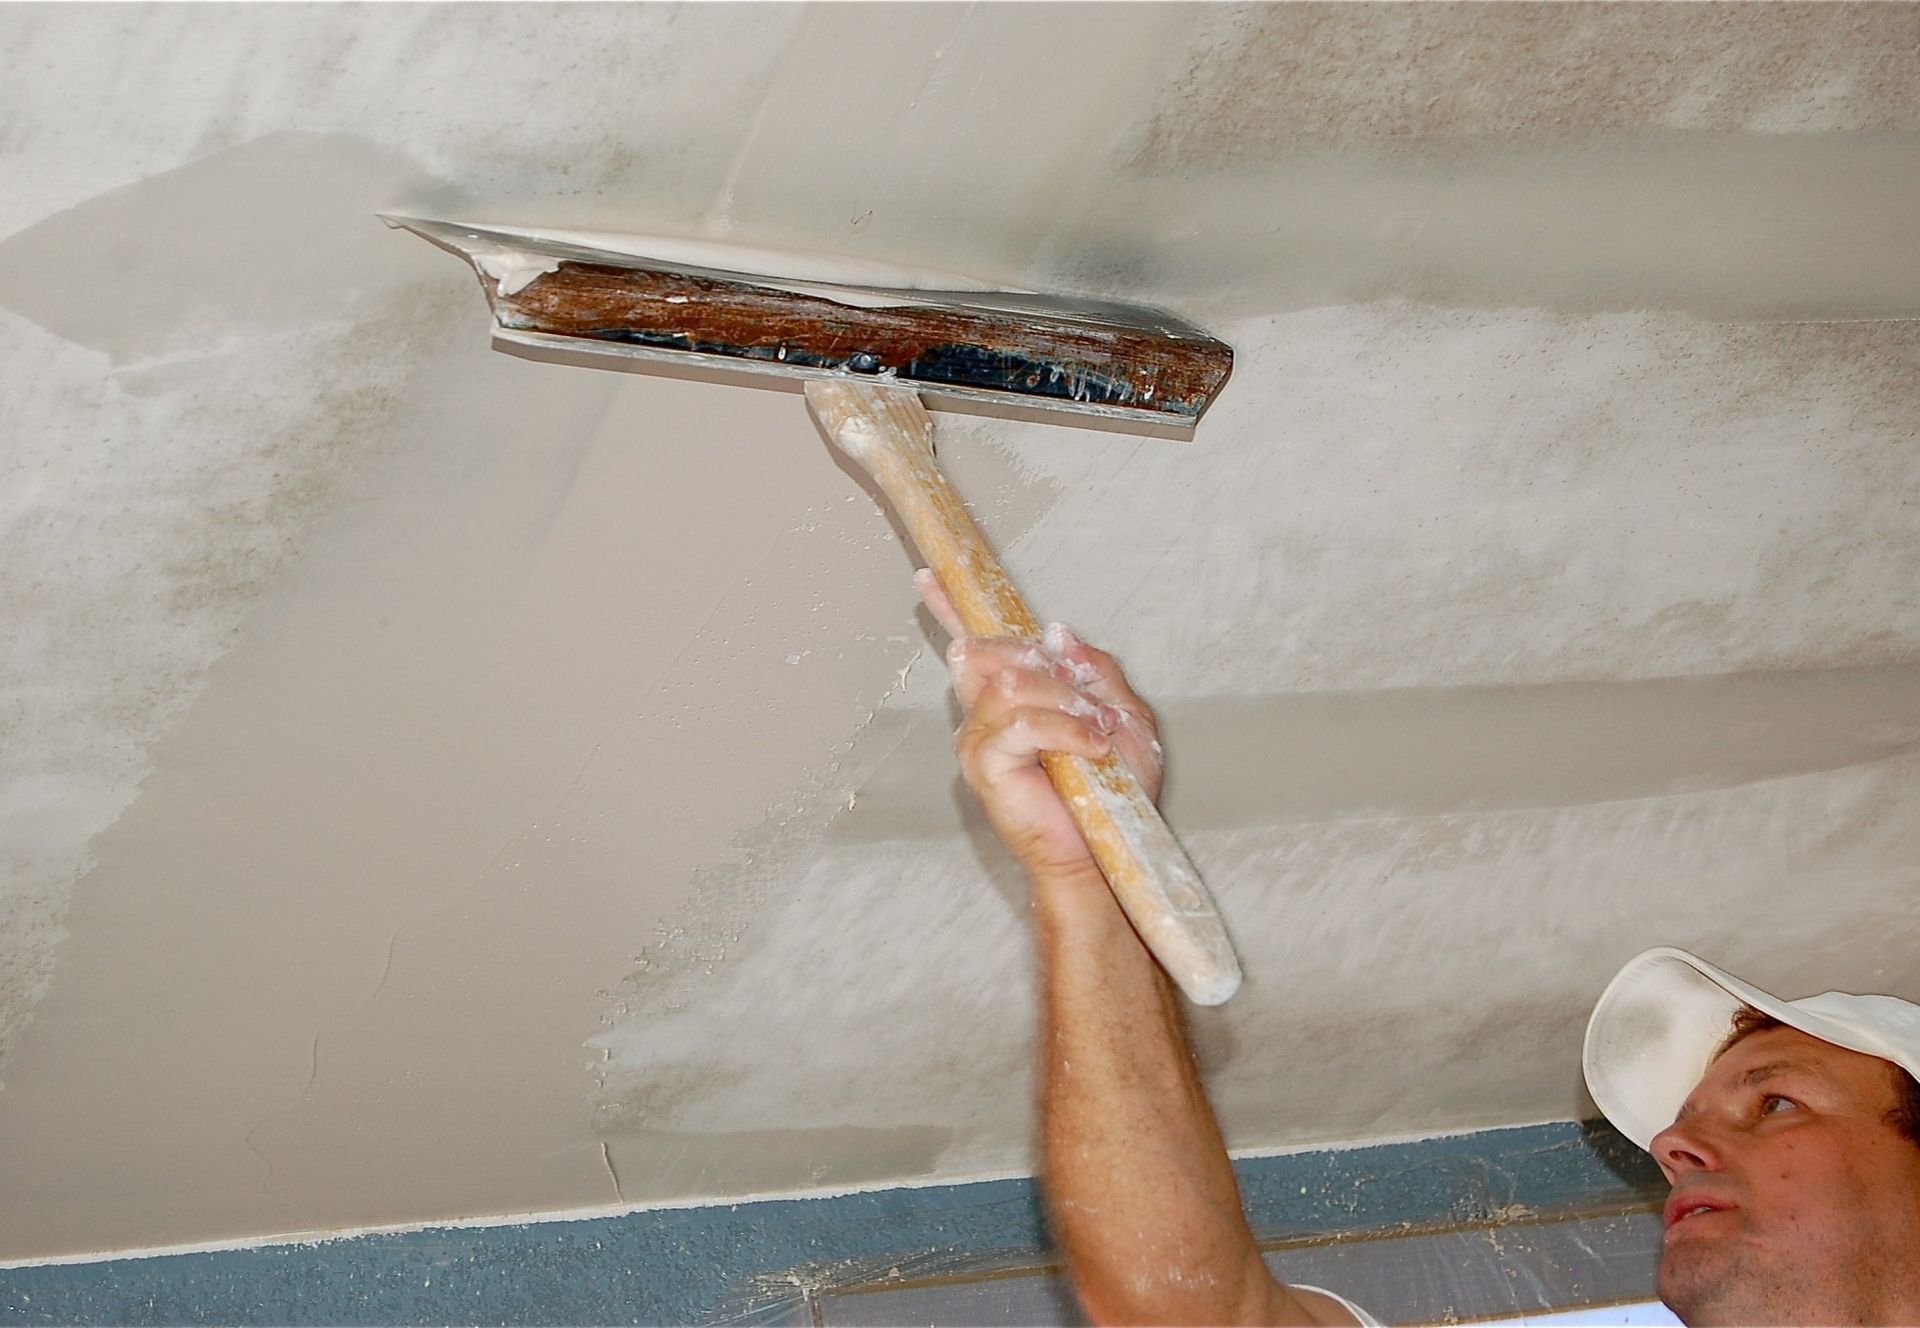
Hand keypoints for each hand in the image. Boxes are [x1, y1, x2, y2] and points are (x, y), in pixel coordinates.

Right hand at [915, 569, 1164, 885]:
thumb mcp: (1122, 716)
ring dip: (1066, 704)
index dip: (950, 608)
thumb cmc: (1114, 794)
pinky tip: (1089, 750)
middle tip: (1090, 709)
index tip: (928, 575)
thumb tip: (1057, 633)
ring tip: (1095, 737)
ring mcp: (979, 738)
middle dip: (1050, 668)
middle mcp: (986, 714)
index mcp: (1014, 698)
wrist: (1105, 851)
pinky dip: (1065, 730)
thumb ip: (1094, 671)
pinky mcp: (983, 766)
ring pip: (1012, 683)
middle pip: (996, 651)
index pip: (977, 645)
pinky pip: (1021, 723)